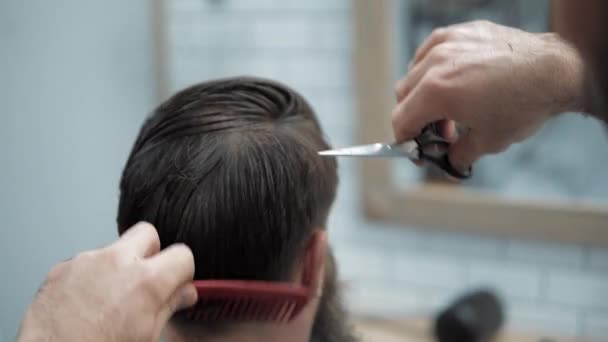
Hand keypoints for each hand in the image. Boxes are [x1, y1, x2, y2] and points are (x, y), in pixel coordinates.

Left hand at [18, 222, 196, 341]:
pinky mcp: (61, 268)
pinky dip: (91, 276)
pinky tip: (87, 302)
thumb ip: (169, 306)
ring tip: (109, 299)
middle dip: (151, 252)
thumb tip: (184, 293)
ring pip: (114, 249)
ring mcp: (86, 261)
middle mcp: (117, 261)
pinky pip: (86, 262)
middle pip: (147, 233)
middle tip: (146, 279)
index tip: (177, 281)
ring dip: (117, 266)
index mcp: (146, 281)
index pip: (182, 254)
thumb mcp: (147, 336)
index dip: (183, 270)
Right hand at [392, 20, 584, 170]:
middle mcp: (435, 63)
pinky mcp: (461, 32)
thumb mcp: (487, 141)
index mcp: (436, 91)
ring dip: (423, 94)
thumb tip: (449, 162)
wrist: (555, 70)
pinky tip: (452, 81)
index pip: (401, 120)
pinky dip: (433, 69)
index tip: (418, 151)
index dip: (406, 141)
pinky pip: (431, 51)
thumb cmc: (523, 104)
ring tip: (450, 109)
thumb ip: (457, 155)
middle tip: (440, 134)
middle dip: (417, 120)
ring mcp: (447, 43)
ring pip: (414, 73)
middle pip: (403, 97)